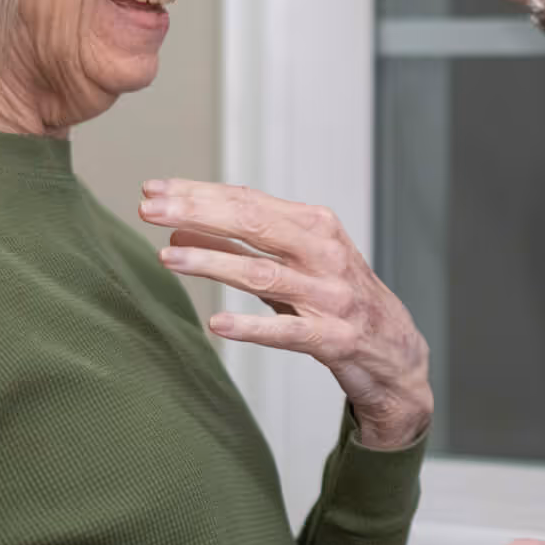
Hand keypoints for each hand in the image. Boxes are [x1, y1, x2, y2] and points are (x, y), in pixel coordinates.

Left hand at [141, 178, 431, 448]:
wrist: (396, 354)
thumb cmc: (337, 300)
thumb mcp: (291, 264)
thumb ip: (241, 245)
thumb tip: (178, 226)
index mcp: (315, 225)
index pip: (248, 200)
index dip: (198, 193)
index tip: (153, 190)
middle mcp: (324, 253)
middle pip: (253, 224)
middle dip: (197, 212)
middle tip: (148, 209)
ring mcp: (330, 296)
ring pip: (264, 273)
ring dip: (213, 262)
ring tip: (170, 257)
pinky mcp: (334, 338)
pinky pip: (287, 331)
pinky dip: (252, 326)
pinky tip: (218, 324)